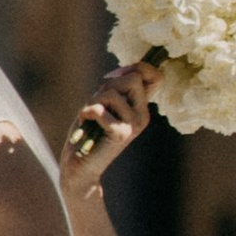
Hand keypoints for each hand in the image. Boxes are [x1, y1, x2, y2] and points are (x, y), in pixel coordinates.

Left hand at [62, 57, 157, 194]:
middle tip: (97, 104)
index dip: (137, 67)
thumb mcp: (104, 103)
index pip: (155, 76)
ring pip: (112, 92)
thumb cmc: (89, 132)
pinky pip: (100, 109)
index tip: (114, 78)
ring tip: (90, 117)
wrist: (80, 167)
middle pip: (133, 77)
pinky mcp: (121, 134)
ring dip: (93, 101)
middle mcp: (142, 116)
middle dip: (108, 84)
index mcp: (141, 108)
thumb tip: (131, 69)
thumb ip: (117, 87)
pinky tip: (86, 124)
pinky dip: (87, 112)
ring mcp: (134, 125)